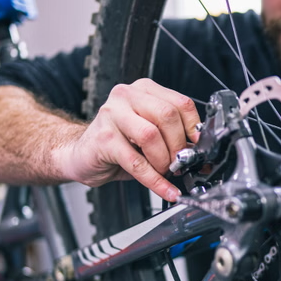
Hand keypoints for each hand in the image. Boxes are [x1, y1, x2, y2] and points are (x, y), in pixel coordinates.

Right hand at [57, 78, 200, 201]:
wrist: (81, 155)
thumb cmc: (118, 143)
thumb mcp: (149, 133)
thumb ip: (172, 135)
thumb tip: (199, 152)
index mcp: (144, 90)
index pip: (180, 102)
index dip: (193, 128)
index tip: (198, 146)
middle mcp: (127, 96)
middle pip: (167, 116)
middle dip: (178, 145)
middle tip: (178, 162)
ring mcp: (112, 115)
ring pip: (151, 136)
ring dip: (163, 161)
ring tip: (163, 171)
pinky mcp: (104, 139)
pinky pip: (136, 162)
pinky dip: (154, 180)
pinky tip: (164, 189)